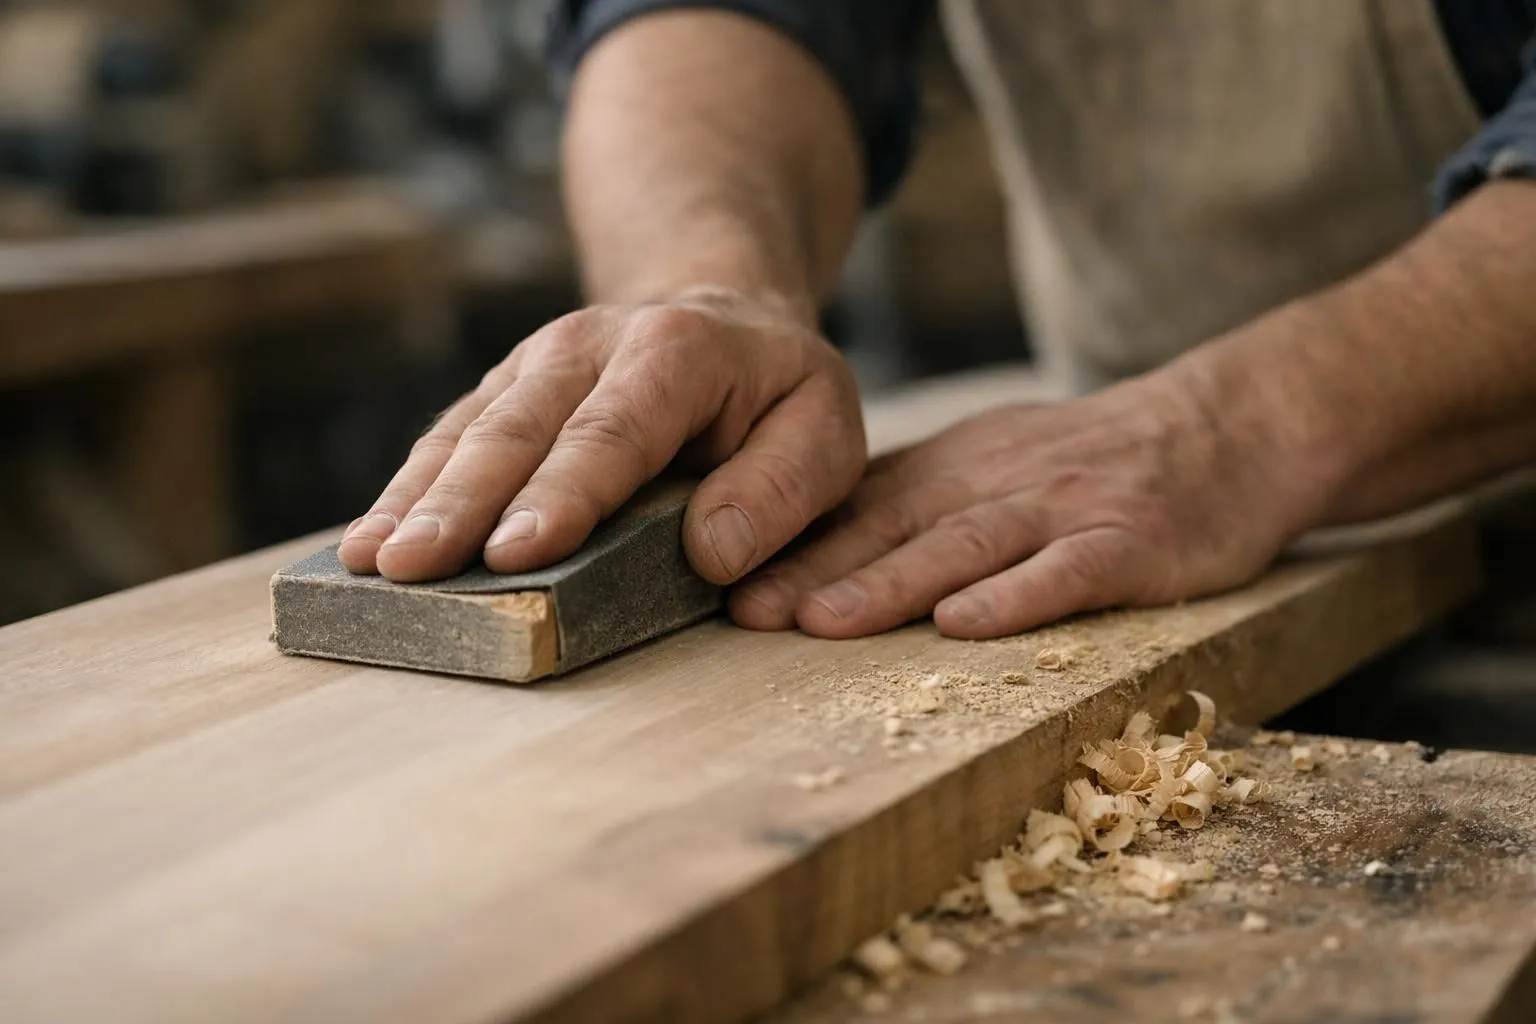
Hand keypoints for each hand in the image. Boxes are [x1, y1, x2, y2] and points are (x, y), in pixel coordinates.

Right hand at [338, 288, 865, 583]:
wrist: (722, 317)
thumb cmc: (777, 393)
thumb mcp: (823, 429)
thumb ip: (779, 489)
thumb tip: (711, 555)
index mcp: (677, 354)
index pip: (614, 431)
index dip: (562, 491)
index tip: (515, 550)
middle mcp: (590, 347)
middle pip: (517, 429)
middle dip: (460, 502)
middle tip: (411, 567)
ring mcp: (535, 364)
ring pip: (468, 431)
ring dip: (415, 498)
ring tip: (371, 561)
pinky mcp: (505, 390)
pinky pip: (449, 437)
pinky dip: (408, 489)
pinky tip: (371, 540)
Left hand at [729, 373, 1331, 638]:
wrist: (1227, 425)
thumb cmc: (1095, 460)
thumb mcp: (994, 458)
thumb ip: (915, 498)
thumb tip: (813, 545)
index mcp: (956, 467)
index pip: (860, 507)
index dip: (792, 546)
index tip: (722, 587)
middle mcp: (997, 480)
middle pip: (893, 526)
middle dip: (814, 571)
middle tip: (742, 612)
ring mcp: (1064, 508)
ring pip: (963, 545)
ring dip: (888, 585)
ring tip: (821, 623)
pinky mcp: (1130, 541)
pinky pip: (1066, 570)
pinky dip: (1013, 597)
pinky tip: (963, 626)